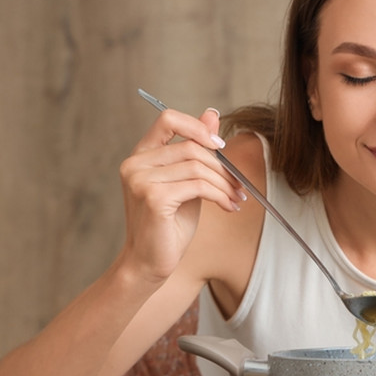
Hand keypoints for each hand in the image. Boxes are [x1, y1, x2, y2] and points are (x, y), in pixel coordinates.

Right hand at [118, 107, 242, 284]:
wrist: (149, 262)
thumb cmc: (169, 224)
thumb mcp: (187, 181)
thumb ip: (195, 150)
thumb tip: (212, 113)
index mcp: (141, 155)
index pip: (168, 119)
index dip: (198, 127)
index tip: (220, 146)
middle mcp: (136, 163)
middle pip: (192, 147)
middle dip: (222, 167)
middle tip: (239, 185)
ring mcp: (141, 180)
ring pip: (198, 167)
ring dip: (225, 183)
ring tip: (236, 198)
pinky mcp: (153, 198)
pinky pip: (199, 186)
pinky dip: (220, 195)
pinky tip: (228, 206)